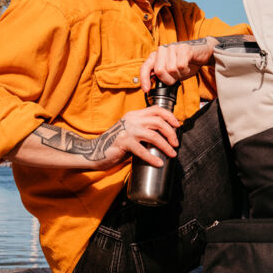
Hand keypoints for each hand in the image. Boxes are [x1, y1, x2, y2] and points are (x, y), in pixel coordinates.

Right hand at [25, 106, 181, 170]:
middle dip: (171, 133)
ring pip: (153, 135)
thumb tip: (165, 138)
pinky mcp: (123, 141)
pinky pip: (142, 150)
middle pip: (158, 121)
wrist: (94, 152)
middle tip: (175, 144)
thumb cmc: (115, 145)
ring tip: (171, 154)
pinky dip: (152, 157)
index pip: (156, 109)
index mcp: (134, 115)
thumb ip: (144, 131)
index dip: (170, 116)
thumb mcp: (131, 133)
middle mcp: (131, 119)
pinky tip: (158, 163)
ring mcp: (127, 130)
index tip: (178, 126)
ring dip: (165, 145)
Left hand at [139, 37, 219, 89]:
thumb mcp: (171, 72)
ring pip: (171, 69)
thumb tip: (152, 82)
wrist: (201, 54)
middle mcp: (162, 50)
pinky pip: (181, 65)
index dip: (144, 80)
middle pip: (159, 71)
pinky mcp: (183, 48)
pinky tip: (188, 66)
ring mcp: (172, 48)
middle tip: (176, 76)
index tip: (147, 90)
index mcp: (156, 56)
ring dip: (180, 74)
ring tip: (183, 69)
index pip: (145, 67)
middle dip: (169, 79)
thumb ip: (161, 76)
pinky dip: (186, 70)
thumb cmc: (185, 63)